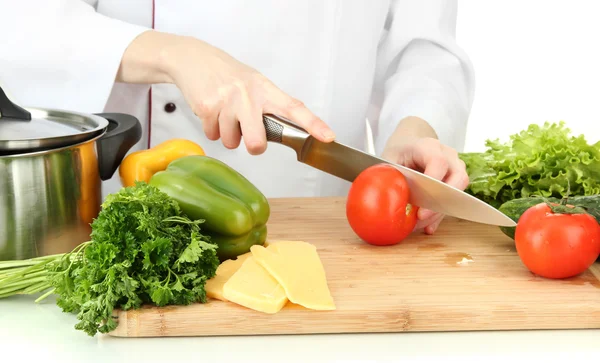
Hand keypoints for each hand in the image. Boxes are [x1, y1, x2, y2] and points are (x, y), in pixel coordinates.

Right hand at [117, 31, 335, 154]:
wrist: (195, 60)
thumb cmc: (230, 76)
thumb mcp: (256, 85)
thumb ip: (271, 108)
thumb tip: (289, 134)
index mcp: (266, 90)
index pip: (295, 109)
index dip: (313, 124)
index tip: (328, 137)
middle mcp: (249, 96)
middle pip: (257, 143)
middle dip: (253, 146)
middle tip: (249, 134)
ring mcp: (227, 102)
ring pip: (232, 142)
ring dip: (228, 134)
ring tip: (226, 114)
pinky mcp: (207, 108)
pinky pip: (213, 136)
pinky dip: (212, 129)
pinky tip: (213, 111)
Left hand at [381, 118, 469, 234]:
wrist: (408, 147)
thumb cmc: (398, 153)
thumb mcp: (388, 160)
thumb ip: (391, 177)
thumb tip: (387, 202)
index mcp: (428, 146)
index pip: (439, 162)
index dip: (433, 181)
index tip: (421, 201)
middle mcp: (447, 155)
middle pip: (458, 178)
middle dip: (441, 201)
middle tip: (421, 216)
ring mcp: (455, 168)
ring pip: (459, 192)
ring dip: (440, 211)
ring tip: (420, 223)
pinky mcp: (456, 182)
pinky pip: (453, 201)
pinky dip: (439, 215)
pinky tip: (427, 226)